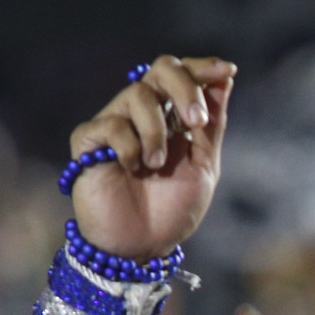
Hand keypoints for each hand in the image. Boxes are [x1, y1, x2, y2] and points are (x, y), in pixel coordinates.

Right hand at [70, 56, 236, 260]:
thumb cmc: (171, 211)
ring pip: (136, 94)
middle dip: (184, 88)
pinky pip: (110, 125)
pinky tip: (133, 169)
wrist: (141, 248)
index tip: (227, 70)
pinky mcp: (88, 143)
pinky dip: (129, 146)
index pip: (184, 74)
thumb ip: (211, 126)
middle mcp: (144, 114)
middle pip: (161, 68)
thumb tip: (226, 79)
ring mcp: (115, 124)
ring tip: (157, 165)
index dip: (204, 67)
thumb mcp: (204, 167)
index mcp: (173, 117)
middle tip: (195, 121)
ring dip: (156, 130)